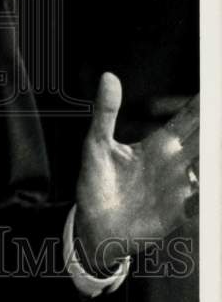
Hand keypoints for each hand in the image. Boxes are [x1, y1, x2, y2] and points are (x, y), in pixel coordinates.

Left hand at [75, 73, 198, 272]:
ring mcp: (179, 188)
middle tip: (221, 110)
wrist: (92, 225)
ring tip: (215, 148)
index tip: (215, 87)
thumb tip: (108, 77)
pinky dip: (206, 196)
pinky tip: (204, 189)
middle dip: (215, 128)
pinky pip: (202, 203)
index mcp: (158, 145)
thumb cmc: (95, 181)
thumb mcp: (96, 144)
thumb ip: (106, 112)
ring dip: (215, 159)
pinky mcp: (179, 213)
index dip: (203, 104)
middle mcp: (174, 164)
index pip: (188, 120)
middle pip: (206, 141)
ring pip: (208, 169)